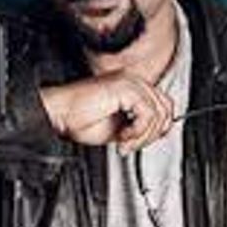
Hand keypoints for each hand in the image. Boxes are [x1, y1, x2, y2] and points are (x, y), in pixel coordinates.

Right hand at [39, 71, 173, 154]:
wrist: (60, 114)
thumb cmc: (80, 120)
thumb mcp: (119, 128)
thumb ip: (140, 126)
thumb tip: (158, 132)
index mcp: (132, 86)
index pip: (164, 104)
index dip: (158, 127)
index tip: (141, 141)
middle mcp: (133, 80)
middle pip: (166, 108)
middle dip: (152, 134)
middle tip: (131, 145)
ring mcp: (130, 82)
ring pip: (159, 113)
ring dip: (143, 136)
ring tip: (124, 142)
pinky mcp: (126, 88)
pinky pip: (147, 114)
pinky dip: (137, 131)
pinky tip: (122, 136)